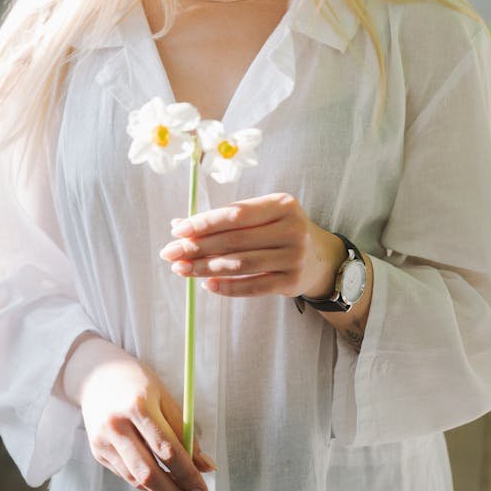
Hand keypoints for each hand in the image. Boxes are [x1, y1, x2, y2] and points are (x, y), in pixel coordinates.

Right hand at [63, 337, 214, 490]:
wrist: (96, 374)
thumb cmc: (137, 382)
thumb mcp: (163, 396)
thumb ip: (183, 430)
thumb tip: (205, 465)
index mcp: (138, 406)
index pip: (167, 449)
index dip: (188, 474)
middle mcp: (117, 426)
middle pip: (149, 473)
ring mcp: (104, 441)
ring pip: (137, 479)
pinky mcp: (97, 452)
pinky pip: (127, 475)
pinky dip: (146, 483)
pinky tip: (162, 484)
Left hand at [159, 193, 345, 298]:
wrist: (321, 257)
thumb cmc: (280, 230)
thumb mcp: (262, 216)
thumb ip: (224, 220)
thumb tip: (178, 226)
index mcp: (282, 204)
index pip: (236, 214)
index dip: (205, 222)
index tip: (178, 230)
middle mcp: (292, 228)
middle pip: (235, 240)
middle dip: (198, 247)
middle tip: (170, 252)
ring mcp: (294, 257)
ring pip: (241, 264)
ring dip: (206, 268)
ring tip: (181, 269)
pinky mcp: (292, 282)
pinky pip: (253, 286)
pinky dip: (227, 287)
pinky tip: (207, 284)